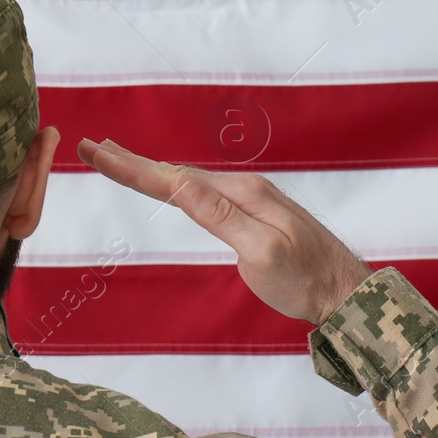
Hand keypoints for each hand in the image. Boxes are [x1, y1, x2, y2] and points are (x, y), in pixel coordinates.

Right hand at [77, 138, 372, 323]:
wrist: (345, 290)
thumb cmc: (305, 280)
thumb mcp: (260, 253)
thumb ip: (220, 217)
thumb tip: (181, 183)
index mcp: (241, 194)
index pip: (172, 178)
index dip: (130, 167)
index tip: (95, 152)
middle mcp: (243, 189)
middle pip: (175, 171)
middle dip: (132, 160)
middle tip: (92, 147)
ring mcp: (248, 200)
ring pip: (188, 180)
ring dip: (150, 169)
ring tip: (118, 158)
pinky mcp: (251, 215)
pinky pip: (202, 193)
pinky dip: (174, 183)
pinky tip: (168, 182)